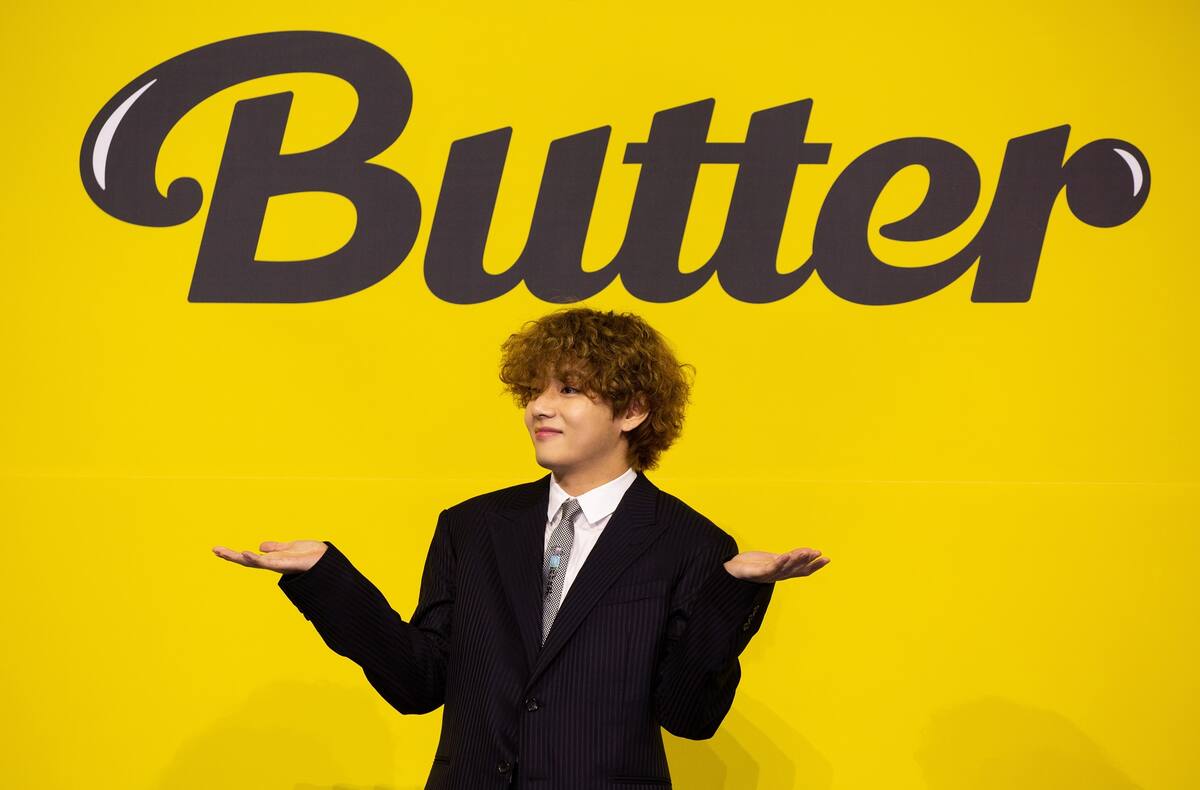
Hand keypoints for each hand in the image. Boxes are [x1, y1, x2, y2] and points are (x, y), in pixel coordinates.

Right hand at [211, 540, 327, 573]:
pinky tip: (247, 552)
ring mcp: (279, 565)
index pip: (250, 558)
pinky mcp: (287, 564)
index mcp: (273, 559)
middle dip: (231, 556)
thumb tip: (260, 547)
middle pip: (247, 561)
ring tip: (223, 551)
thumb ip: (276, 548)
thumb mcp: (290, 548)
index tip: (218, 549)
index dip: (234, 555)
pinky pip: (269, 562)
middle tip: (215, 549)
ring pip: (254, 563)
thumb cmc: (311, 555)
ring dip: (238, 557)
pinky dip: (257, 558)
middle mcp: (273, 564)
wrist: (327, 561)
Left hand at [724, 547, 829, 581]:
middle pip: (797, 569)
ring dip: (796, 560)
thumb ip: (788, 557)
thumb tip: (806, 552)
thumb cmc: (753, 565)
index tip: (827, 558)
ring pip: (786, 568)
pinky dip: (779, 562)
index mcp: (783, 573)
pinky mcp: (756, 573)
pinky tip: (785, 555)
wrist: (731, 571)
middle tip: (820, 554)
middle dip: (809, 562)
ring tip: (807, 552)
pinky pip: (770, 568)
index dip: (815, 565)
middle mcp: (778, 576)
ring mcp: (767, 575)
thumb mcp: (774, 559)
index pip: (802, 570)